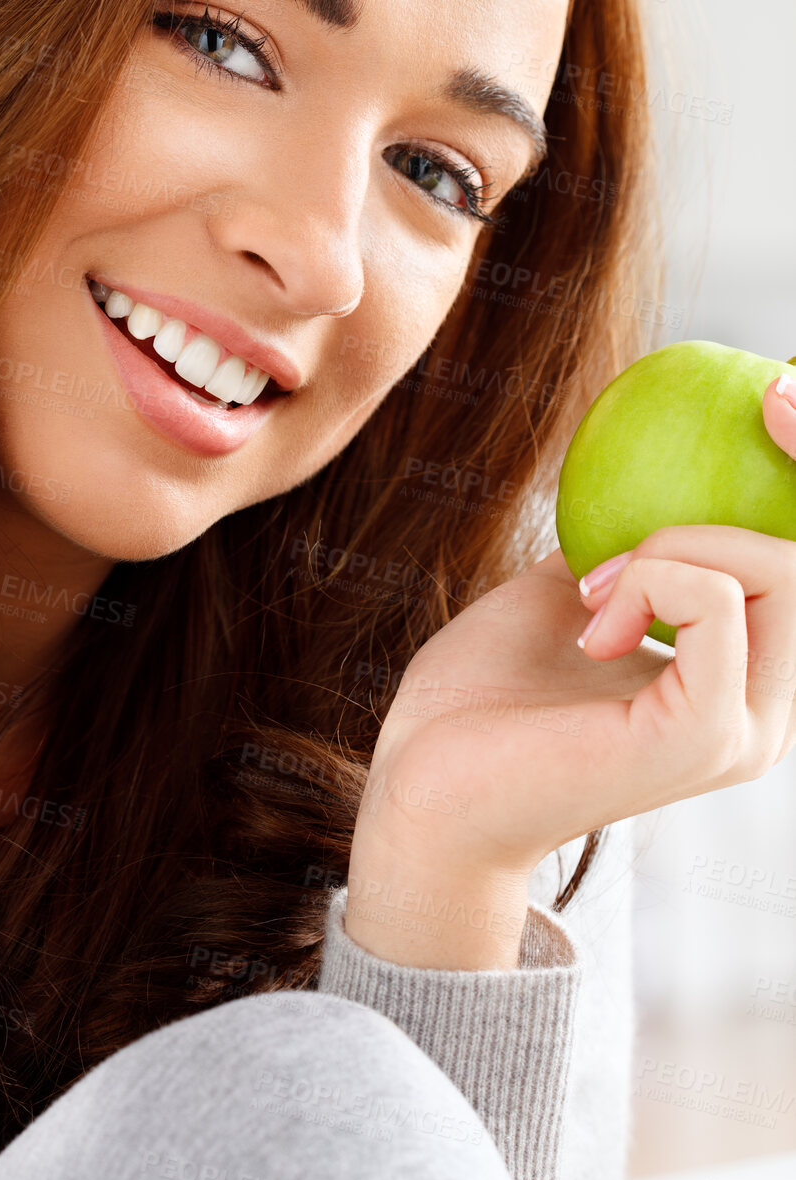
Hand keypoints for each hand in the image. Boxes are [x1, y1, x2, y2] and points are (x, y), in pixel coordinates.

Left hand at [344, 373, 795, 969]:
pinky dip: (656, 575)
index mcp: (745, 681)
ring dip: (677, 545)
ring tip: (596, 587)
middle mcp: (765, 712)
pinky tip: (593, 614)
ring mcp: (739, 730)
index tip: (774, 395)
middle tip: (630, 537)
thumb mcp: (567, 592)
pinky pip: (720, 606)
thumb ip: (628, 546)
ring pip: (783, 574)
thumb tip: (656, 467)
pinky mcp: (699, 738)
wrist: (420, 784)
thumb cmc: (481, 697)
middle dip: (752, 497)